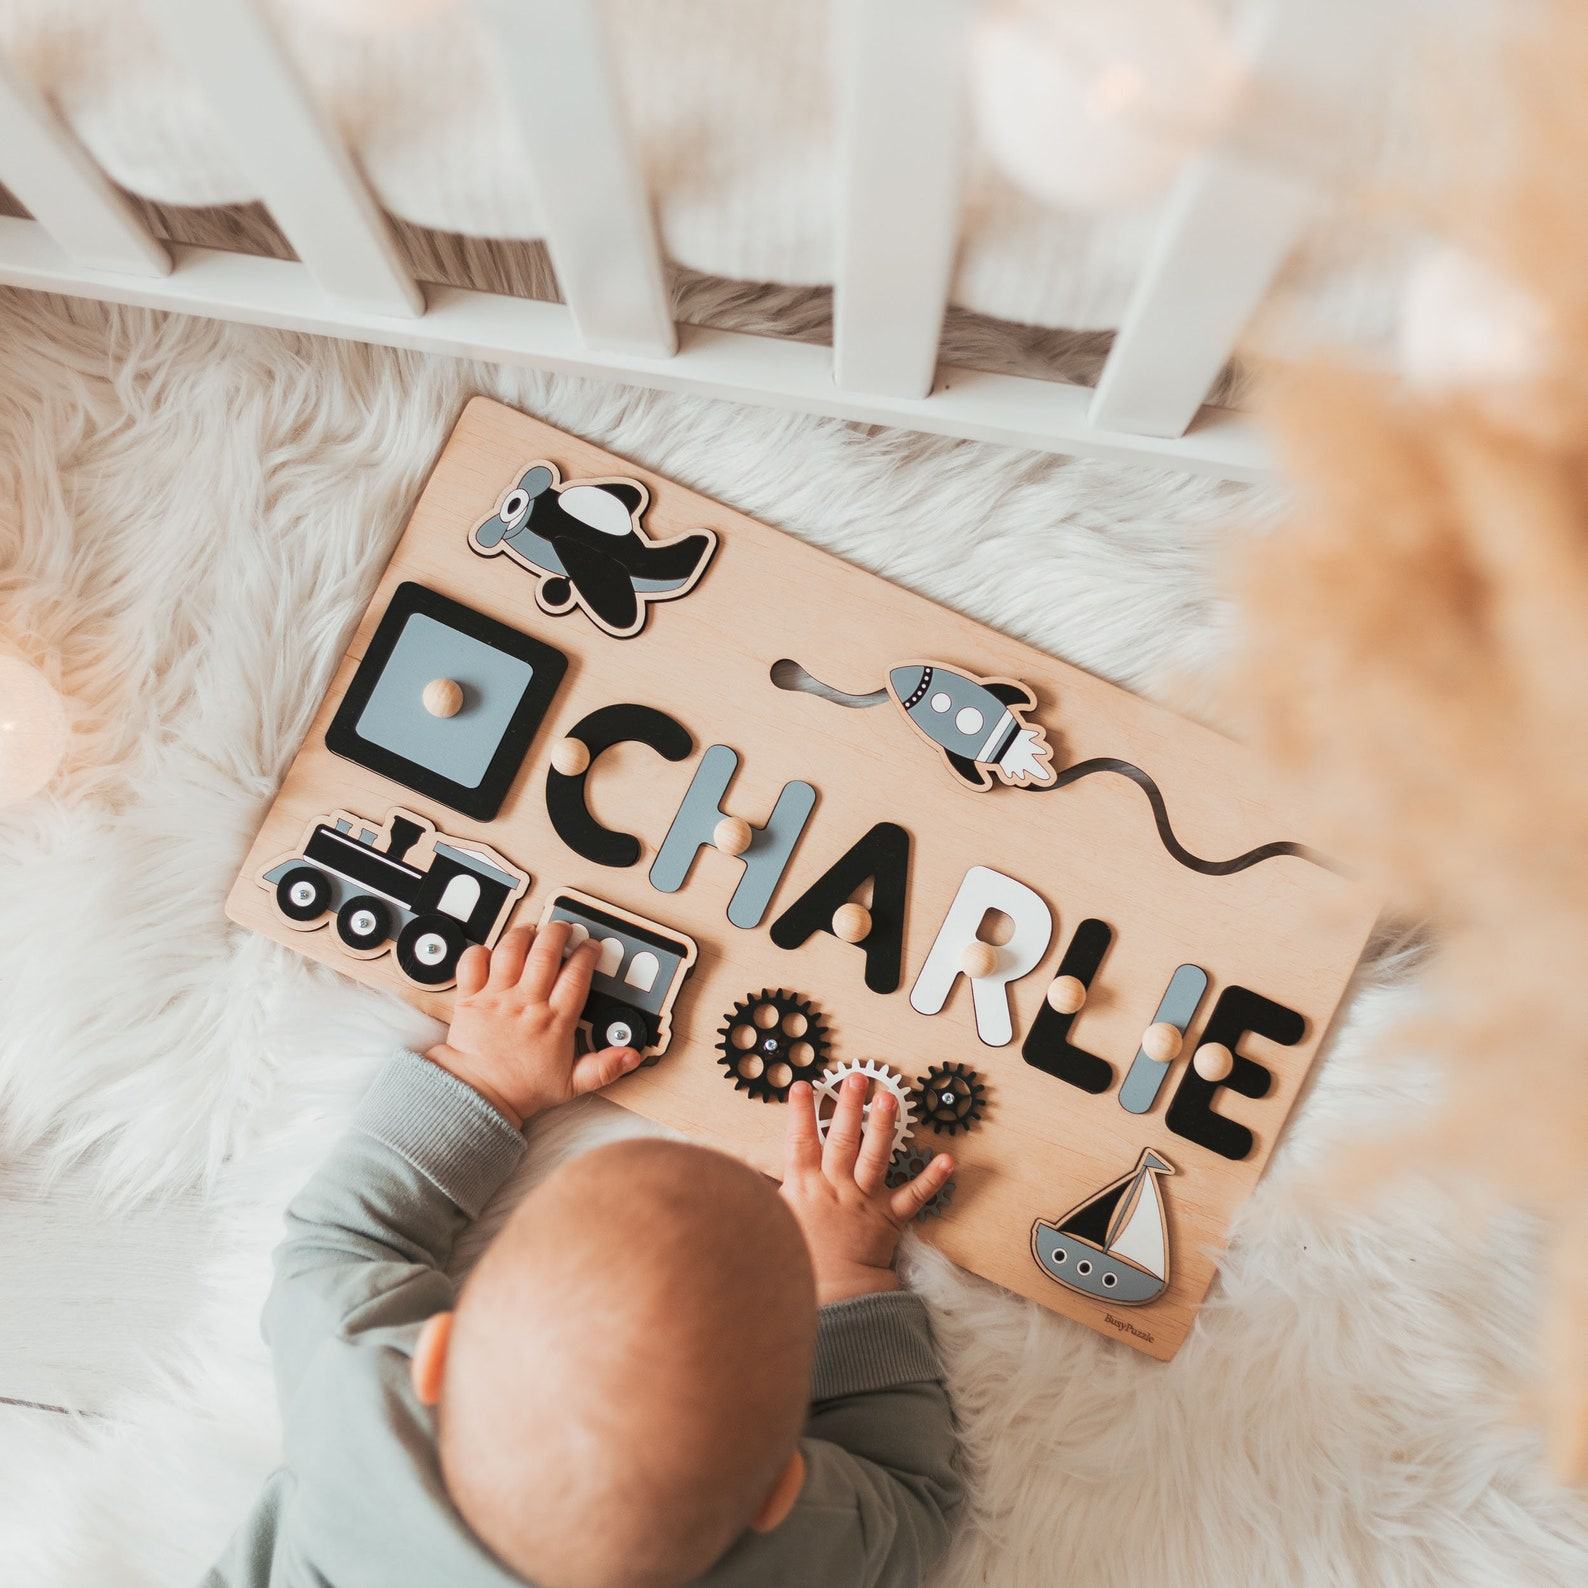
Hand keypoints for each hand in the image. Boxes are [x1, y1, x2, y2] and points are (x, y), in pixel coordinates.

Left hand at [424, 922, 642, 1127]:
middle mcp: (527, 1003)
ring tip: (531, 932)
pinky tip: (491, 952)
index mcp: (554, 1021)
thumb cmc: (521, 1089)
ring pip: (511, 950)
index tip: (591, 947)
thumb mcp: (572, 1084)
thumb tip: (631, 1057)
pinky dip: (480, 951)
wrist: (479, 1095)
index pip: (577, 974)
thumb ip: (604, 1068)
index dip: (587, 954)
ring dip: (523, 934)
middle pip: (546, 952)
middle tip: (563, 929)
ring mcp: (497, 998)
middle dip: (558, 933)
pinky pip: (473, 962)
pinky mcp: (470, 998)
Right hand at [779, 1075, 953, 1305]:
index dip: (800, 1113)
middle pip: (842, 1141)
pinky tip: (947, 1160)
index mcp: (805, 1186)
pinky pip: (913, 1197)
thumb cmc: (800, 1255)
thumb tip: (734, 1172)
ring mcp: (865, 1201)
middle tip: (856, 1078)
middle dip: (848, 1107)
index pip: (800, 1142)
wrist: (832, 1295)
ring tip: (890, 1100)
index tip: (803, 1085)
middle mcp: (836, 1188)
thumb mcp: (774, 1218)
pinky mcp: (890, 1218)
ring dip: (883, 1128)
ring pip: (875, 1159)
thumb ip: (761, 1190)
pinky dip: (932, 1179)